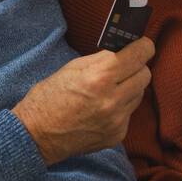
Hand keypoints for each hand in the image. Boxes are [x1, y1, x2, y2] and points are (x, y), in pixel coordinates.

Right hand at [13, 37, 153, 166]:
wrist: (36, 135)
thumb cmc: (49, 97)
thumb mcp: (72, 68)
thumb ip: (101, 59)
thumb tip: (122, 51)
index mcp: (100, 76)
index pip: (139, 55)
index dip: (144, 47)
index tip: (143, 45)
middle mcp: (113, 99)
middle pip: (145, 75)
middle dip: (137, 67)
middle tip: (124, 67)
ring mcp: (117, 120)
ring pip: (139, 94)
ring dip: (129, 88)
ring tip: (110, 89)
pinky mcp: (117, 135)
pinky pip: (128, 114)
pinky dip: (120, 108)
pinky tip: (102, 109)